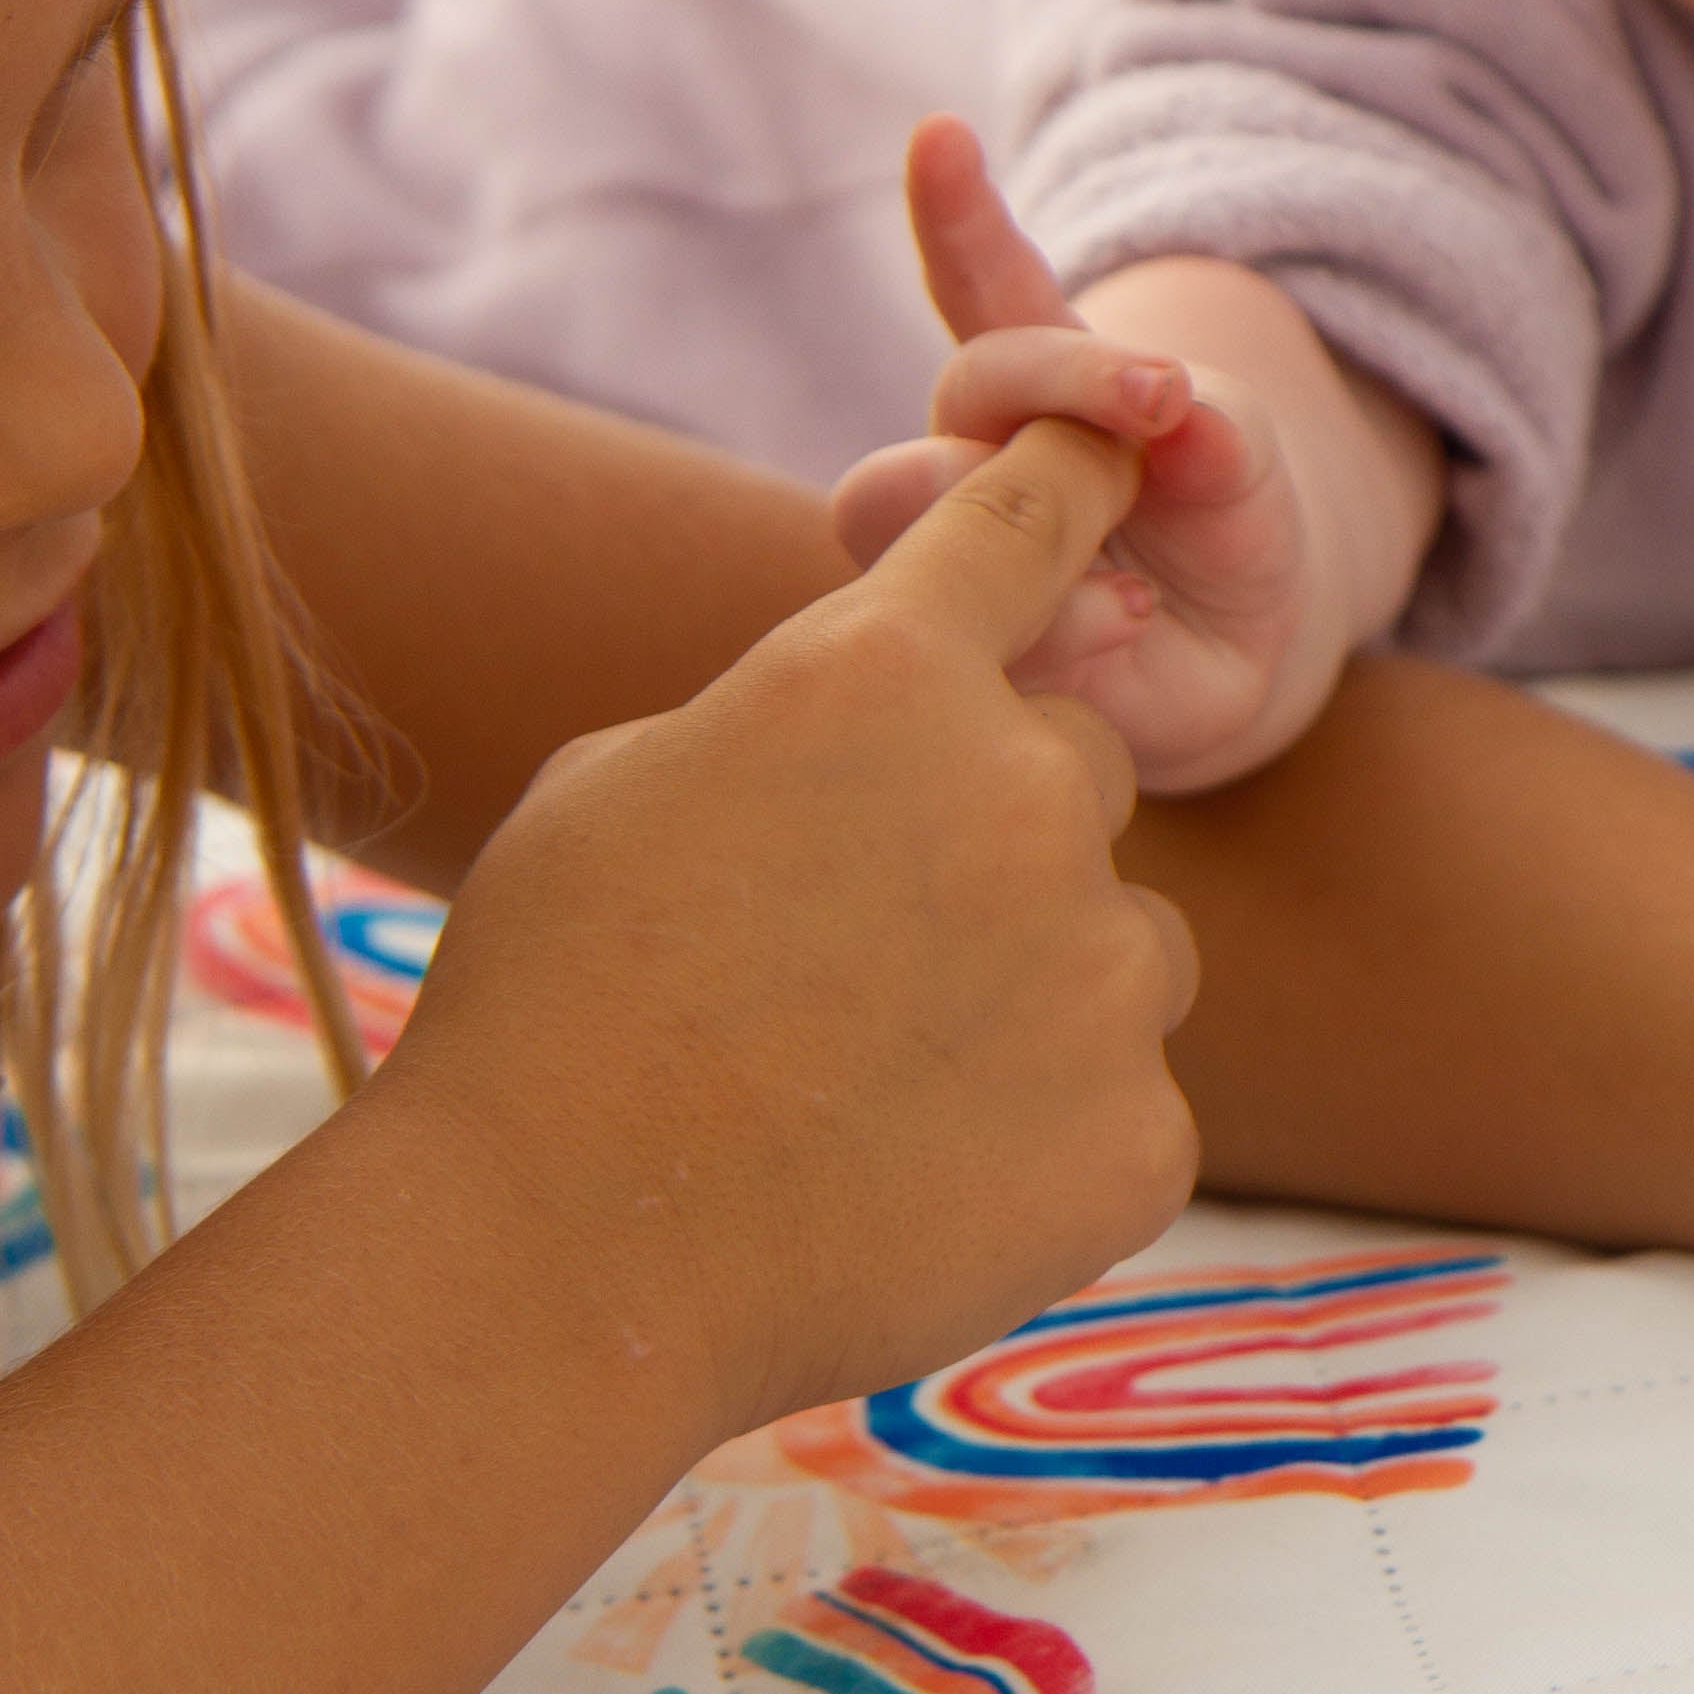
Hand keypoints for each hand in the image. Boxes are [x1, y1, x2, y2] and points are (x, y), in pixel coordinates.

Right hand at [387, 412, 1201, 1444]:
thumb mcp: (622, 789)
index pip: (1024, 528)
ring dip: (1032, 994)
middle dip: (992, 838)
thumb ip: (788, 728)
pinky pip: (1123, 1109)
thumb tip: (871, 752)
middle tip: (848, 962)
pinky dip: (1039, 1147)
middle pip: (1078, 770)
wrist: (558, 1262)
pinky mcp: (1144, 1136)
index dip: (1072, 472)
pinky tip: (907, 1191)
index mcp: (884, 671)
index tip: (1127, 431)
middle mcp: (1028, 788)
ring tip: (866, 1092)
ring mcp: (1104, 969)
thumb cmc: (549, 1008)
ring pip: (1121, 949)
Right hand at [831, 120, 1342, 784]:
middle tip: (1160, 398)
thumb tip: (1185, 419)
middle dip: (1053, 383)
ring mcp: (953, 553)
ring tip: (1141, 563)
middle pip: (965, 387)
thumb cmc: (1220, 525)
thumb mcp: (1243, 462)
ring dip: (1037, 523)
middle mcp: (969, 455)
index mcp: (1030, 382)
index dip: (956, 215)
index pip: (980, 284)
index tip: (942, 136)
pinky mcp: (970, 649)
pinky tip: (1131, 620)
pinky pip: (982, 631)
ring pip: (932, 518)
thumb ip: (1218, 436)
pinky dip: (1066, 623)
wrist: (1224, 652)